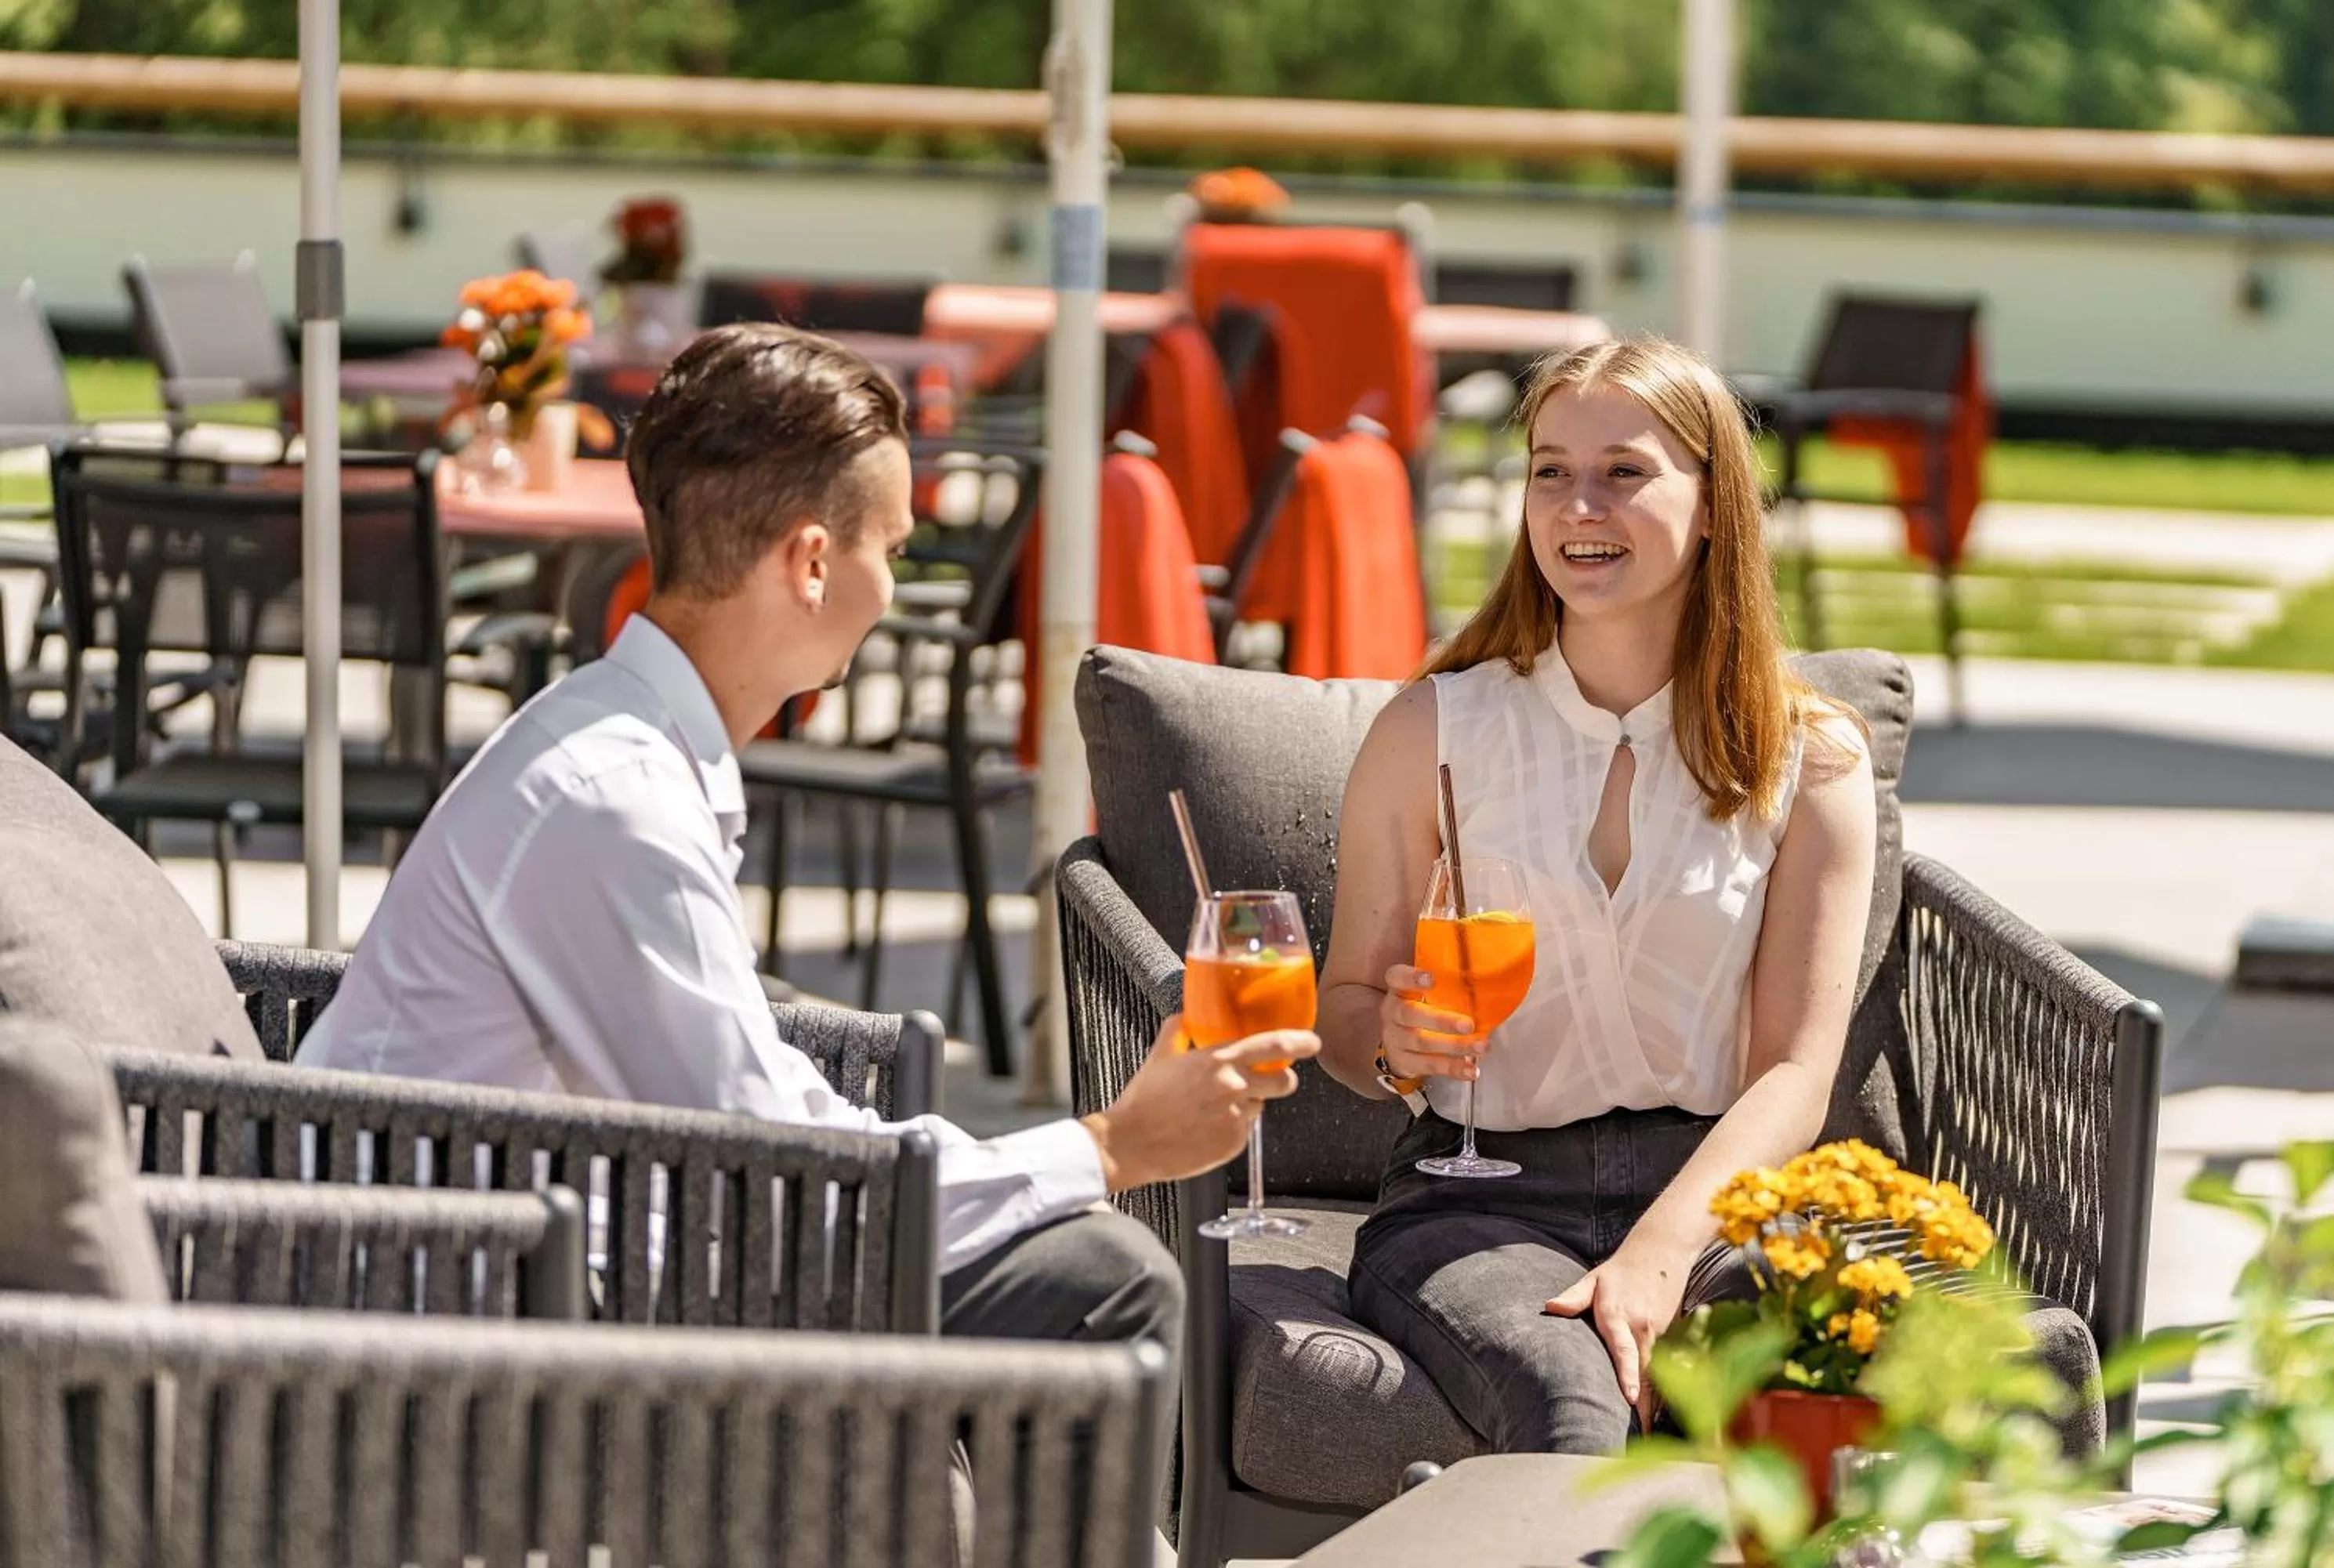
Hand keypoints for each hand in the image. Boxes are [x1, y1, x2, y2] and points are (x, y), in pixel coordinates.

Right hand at [1081, 1015, 1318, 1192]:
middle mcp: (1233, 1088)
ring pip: (1261, 1106)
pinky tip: (1207, 1125)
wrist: (1131, 1144)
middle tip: (1266, 1080)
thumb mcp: (1160, 1055)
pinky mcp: (1234, 1144)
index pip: (1273, 1045)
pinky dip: (1234, 1126)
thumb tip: (1186, 1015)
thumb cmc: (1143, 1101)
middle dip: (1281, 1080)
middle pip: (1285, 1081)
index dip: (1300, 1041)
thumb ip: (1178, 1029)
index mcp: (1217, 1061)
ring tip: (1216, 1107)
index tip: (1312, 1041)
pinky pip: (1246, 1129)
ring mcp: (1235, 1118)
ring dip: (1249, 1104)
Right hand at [1377, 964, 1483, 1081]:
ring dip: (1455, 1046)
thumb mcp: (1427, 995)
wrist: (1398, 1046)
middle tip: (1469, 1024)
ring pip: (1422, 1043)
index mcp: (1399, 990)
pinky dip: (1452, 1068)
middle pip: (1410, 1014)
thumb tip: (1489, 982)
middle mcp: (1393, 1013)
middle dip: (1441, 1020)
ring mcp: (1396, 1039)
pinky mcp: (1405, 1062)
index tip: (1432, 979)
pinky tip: (1470, 1070)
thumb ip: (1447, 988)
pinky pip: (1429, 1065)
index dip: (1411, 977)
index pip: (1396, 977)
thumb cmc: (1422, 1011)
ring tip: (1481, 1046)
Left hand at [1542, 1241, 1693, 1429]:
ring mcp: (1662, 1333)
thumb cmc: (1621, 1270)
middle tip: (1639, 1439)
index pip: (1624, 1349)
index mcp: (1620, 1315)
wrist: (1662, 1250)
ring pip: (1661, 1374)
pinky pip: (1669, 1369)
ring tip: (1648, 1436)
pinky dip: (1665, 1391)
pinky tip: (1659, 1415)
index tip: (1631, 1398)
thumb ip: (1573, 1297)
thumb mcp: (1594, 1279)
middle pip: (1647, 1372)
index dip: (1629, 1375)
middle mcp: (1644, 1327)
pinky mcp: (1674, 1336)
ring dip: (1656, 1404)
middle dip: (1644, 1406)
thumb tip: (1549, 1306)